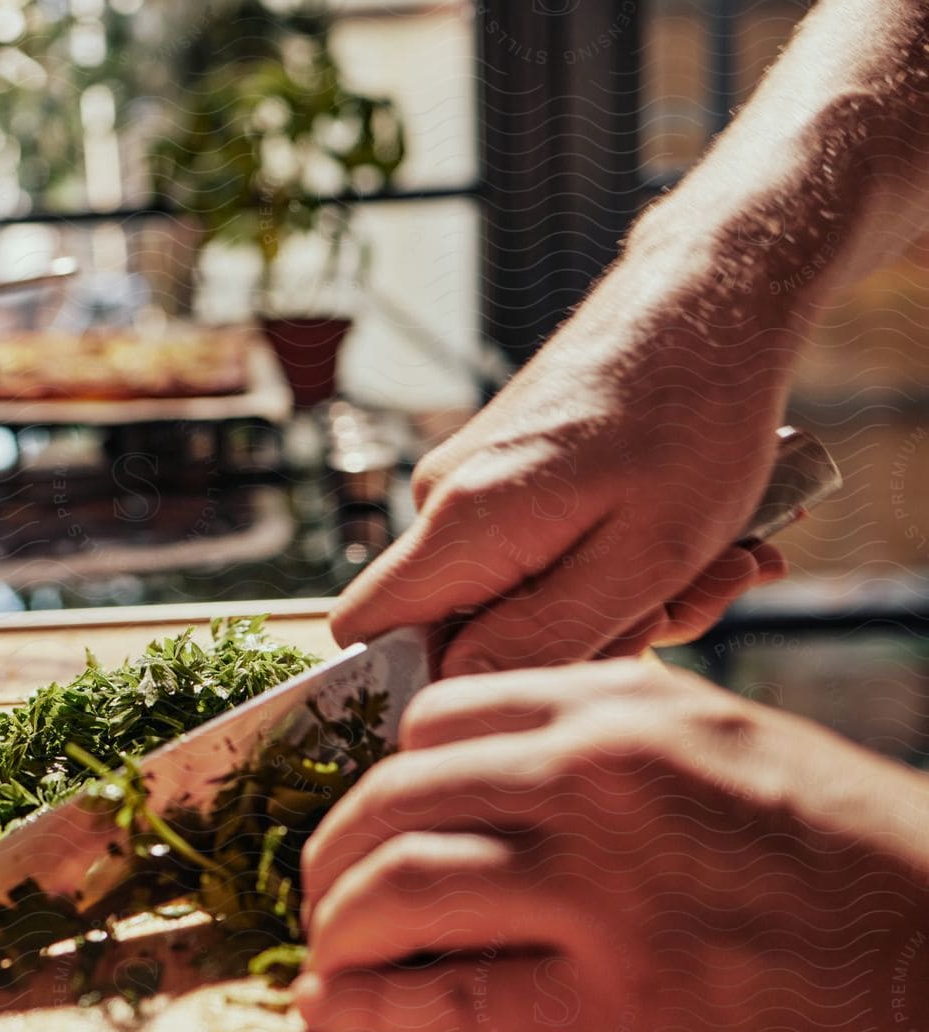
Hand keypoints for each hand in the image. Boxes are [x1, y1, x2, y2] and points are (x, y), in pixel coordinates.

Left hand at [296, 660, 928, 1031]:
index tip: (366, 815)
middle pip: (396, 797)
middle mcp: (602, 781)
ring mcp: (609, 889)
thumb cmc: (854, 854)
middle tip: (314, 894)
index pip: (439, 716)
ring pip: (401, 886)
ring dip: (337, 929)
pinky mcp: (626, 1004)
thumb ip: (612, 743)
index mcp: (625, 712)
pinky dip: (376, 1010)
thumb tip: (491, 768)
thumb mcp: (732, 746)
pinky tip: (341, 1016)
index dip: (381, 772)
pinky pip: (453, 1000)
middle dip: (331, 852)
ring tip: (324, 956)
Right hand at [330, 244, 795, 674]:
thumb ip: (539, 638)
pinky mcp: (502, 473)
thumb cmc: (691, 423)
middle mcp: (441, 502)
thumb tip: (458, 688)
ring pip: (513, 595)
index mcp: (460, 527)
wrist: (708, 301)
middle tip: (679, 609)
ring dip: (614, 602)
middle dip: (569, 644)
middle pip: (458, 629)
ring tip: (709, 561)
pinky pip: (536, 555)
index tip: (528, 689)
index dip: (425, 684)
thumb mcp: (640, 559)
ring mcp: (469, 483)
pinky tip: (687, 539)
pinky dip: (612, 562)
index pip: (364, 637)